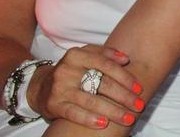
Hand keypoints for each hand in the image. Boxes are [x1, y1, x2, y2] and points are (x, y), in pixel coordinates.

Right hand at [29, 45, 144, 128]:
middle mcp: (67, 69)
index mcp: (77, 54)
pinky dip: (90, 118)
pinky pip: (74, 113)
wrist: (39, 86)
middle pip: (102, 83)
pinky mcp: (53, 104)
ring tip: (129, 118)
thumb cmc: (72, 70)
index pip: (106, 65)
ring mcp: (59, 88)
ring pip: (91, 100)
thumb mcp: (85, 56)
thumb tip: (126, 59)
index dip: (125, 77)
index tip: (139, 88)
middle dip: (124, 96)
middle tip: (139, 105)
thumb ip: (105, 54)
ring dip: (113, 111)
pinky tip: (104, 123)